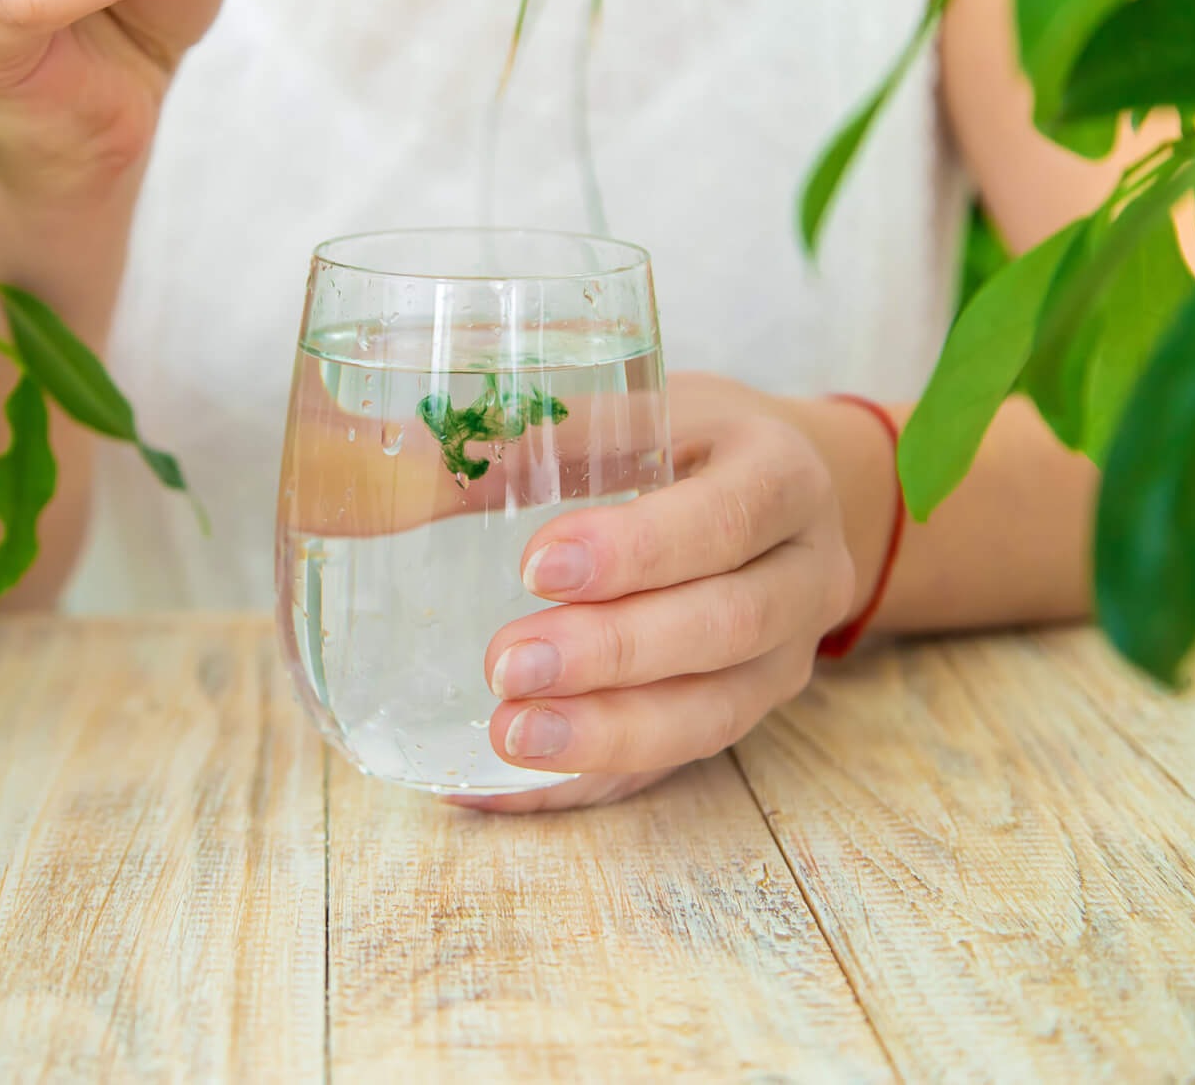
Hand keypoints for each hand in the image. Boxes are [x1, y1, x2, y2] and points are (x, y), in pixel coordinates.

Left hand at [450, 375, 868, 813]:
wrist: (780, 497)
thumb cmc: (688, 440)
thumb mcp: (635, 407)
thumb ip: (532, 435)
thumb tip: (392, 457)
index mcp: (783, 478)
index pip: (724, 520)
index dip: (638, 549)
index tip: (537, 565)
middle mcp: (802, 576)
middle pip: (724, 628)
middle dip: (611, 653)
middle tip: (507, 663)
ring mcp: (781, 660)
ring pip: (710, 717)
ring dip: (606, 734)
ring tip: (507, 736)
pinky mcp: (739, 715)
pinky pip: (670, 766)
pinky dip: (585, 781)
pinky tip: (497, 788)